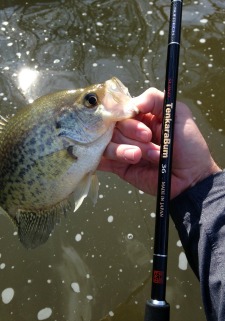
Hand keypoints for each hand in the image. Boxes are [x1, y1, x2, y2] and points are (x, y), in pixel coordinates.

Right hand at [98, 88, 220, 198]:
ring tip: (144, 157)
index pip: (120, 109)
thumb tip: (131, 103)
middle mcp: (129, 131)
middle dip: (131, 132)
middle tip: (149, 138)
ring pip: (107, 142)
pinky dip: (102, 159)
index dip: (126, 114)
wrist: (190, 178)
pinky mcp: (119, 166)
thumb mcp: (177, 114)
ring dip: (125, 149)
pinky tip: (123, 160)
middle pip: (113, 125)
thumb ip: (155, 98)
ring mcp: (123, 148)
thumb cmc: (188, 146)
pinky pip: (102, 160)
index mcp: (142, 117)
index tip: (138, 118)